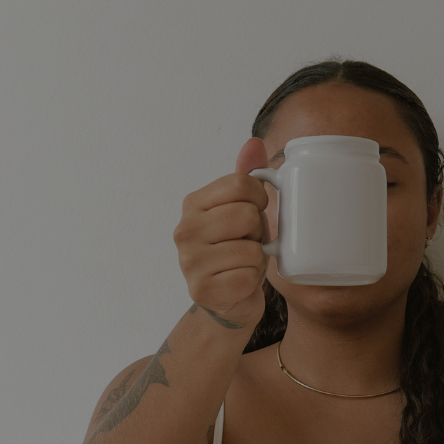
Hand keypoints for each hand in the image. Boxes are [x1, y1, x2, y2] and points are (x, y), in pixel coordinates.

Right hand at [172, 137, 271, 328]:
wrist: (229, 300)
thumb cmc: (237, 249)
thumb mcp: (243, 209)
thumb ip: (247, 176)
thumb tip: (253, 143)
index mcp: (193, 204)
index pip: (242, 183)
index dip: (259, 199)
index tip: (254, 213)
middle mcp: (184, 230)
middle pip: (247, 214)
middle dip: (257, 231)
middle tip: (246, 242)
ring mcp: (189, 262)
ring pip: (250, 248)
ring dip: (256, 258)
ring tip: (242, 262)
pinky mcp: (201, 290)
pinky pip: (248, 276)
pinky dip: (252, 281)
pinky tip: (238, 282)